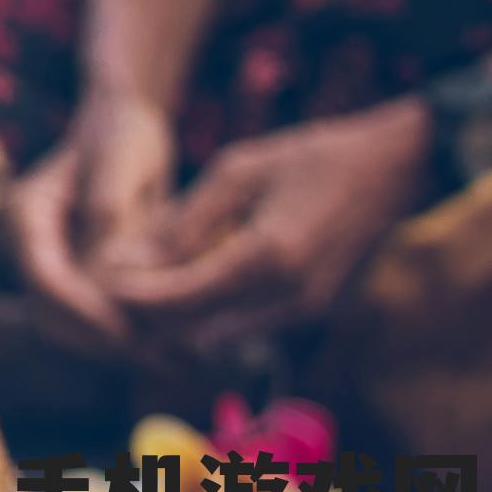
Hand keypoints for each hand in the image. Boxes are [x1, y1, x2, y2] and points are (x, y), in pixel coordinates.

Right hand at [8, 89, 175, 345]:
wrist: (122, 128)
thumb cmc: (122, 137)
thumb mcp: (120, 165)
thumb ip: (109, 216)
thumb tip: (107, 278)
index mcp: (25, 213)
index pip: (44, 278)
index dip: (85, 313)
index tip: (133, 334)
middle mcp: (29, 245)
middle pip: (51, 315)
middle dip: (101, 341)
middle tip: (162, 358)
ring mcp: (50, 265)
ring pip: (70, 330)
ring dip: (115, 350)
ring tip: (173, 360)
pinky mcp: (76, 280)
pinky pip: (92, 324)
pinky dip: (127, 340)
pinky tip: (172, 348)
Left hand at [102, 99, 434, 354]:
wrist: (394, 170)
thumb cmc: (312, 158)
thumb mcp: (238, 172)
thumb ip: (184, 223)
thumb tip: (128, 261)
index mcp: (266, 259)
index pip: (177, 300)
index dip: (129, 294)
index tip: (97, 273)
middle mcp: (287, 299)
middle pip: (191, 329)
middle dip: (146, 312)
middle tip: (112, 279)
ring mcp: (304, 311)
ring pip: (216, 333)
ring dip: (175, 314)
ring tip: (143, 274)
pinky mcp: (311, 311)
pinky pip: (244, 324)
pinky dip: (208, 309)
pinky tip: (188, 275)